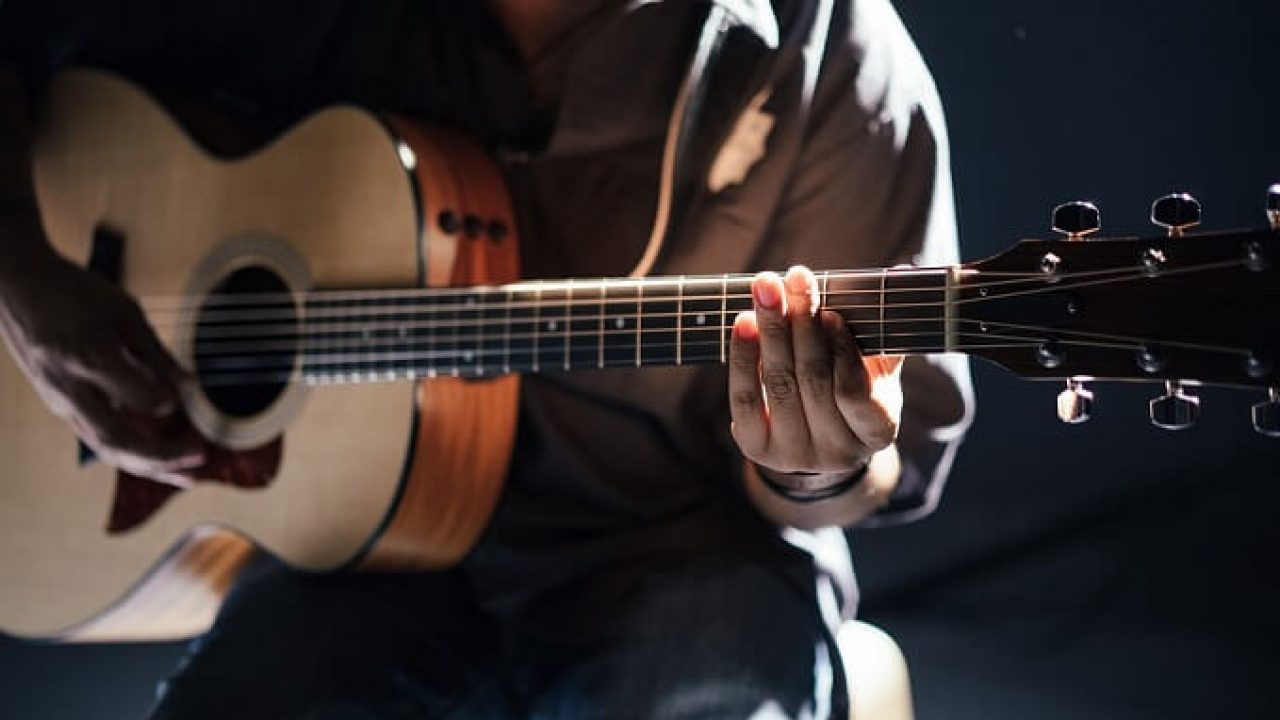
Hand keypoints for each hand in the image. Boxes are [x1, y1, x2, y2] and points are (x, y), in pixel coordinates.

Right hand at [0, 237, 204, 484]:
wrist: (17, 286)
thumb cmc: (74, 291)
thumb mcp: (123, 311)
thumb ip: (155, 353)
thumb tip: (189, 387)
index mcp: (89, 358)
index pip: (137, 398)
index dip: (167, 402)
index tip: (189, 398)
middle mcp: (70, 389)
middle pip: (118, 441)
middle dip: (163, 458)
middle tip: (202, 457)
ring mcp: (61, 402)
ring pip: (107, 448)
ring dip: (150, 466)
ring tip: (188, 475)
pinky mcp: (60, 406)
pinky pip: (98, 438)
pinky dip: (133, 453)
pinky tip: (161, 459)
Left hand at [728, 266, 903, 491]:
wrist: (815, 437)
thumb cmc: (852, 389)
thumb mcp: (876, 368)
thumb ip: (884, 329)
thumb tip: (902, 272)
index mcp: (877, 431)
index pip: (855, 392)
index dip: (841, 352)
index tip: (831, 313)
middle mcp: (836, 452)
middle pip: (812, 381)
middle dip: (802, 324)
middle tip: (796, 279)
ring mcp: (795, 454)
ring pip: (779, 384)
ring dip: (771, 330)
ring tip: (766, 288)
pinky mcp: (757, 449)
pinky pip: (745, 398)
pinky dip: (744, 357)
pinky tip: (744, 322)